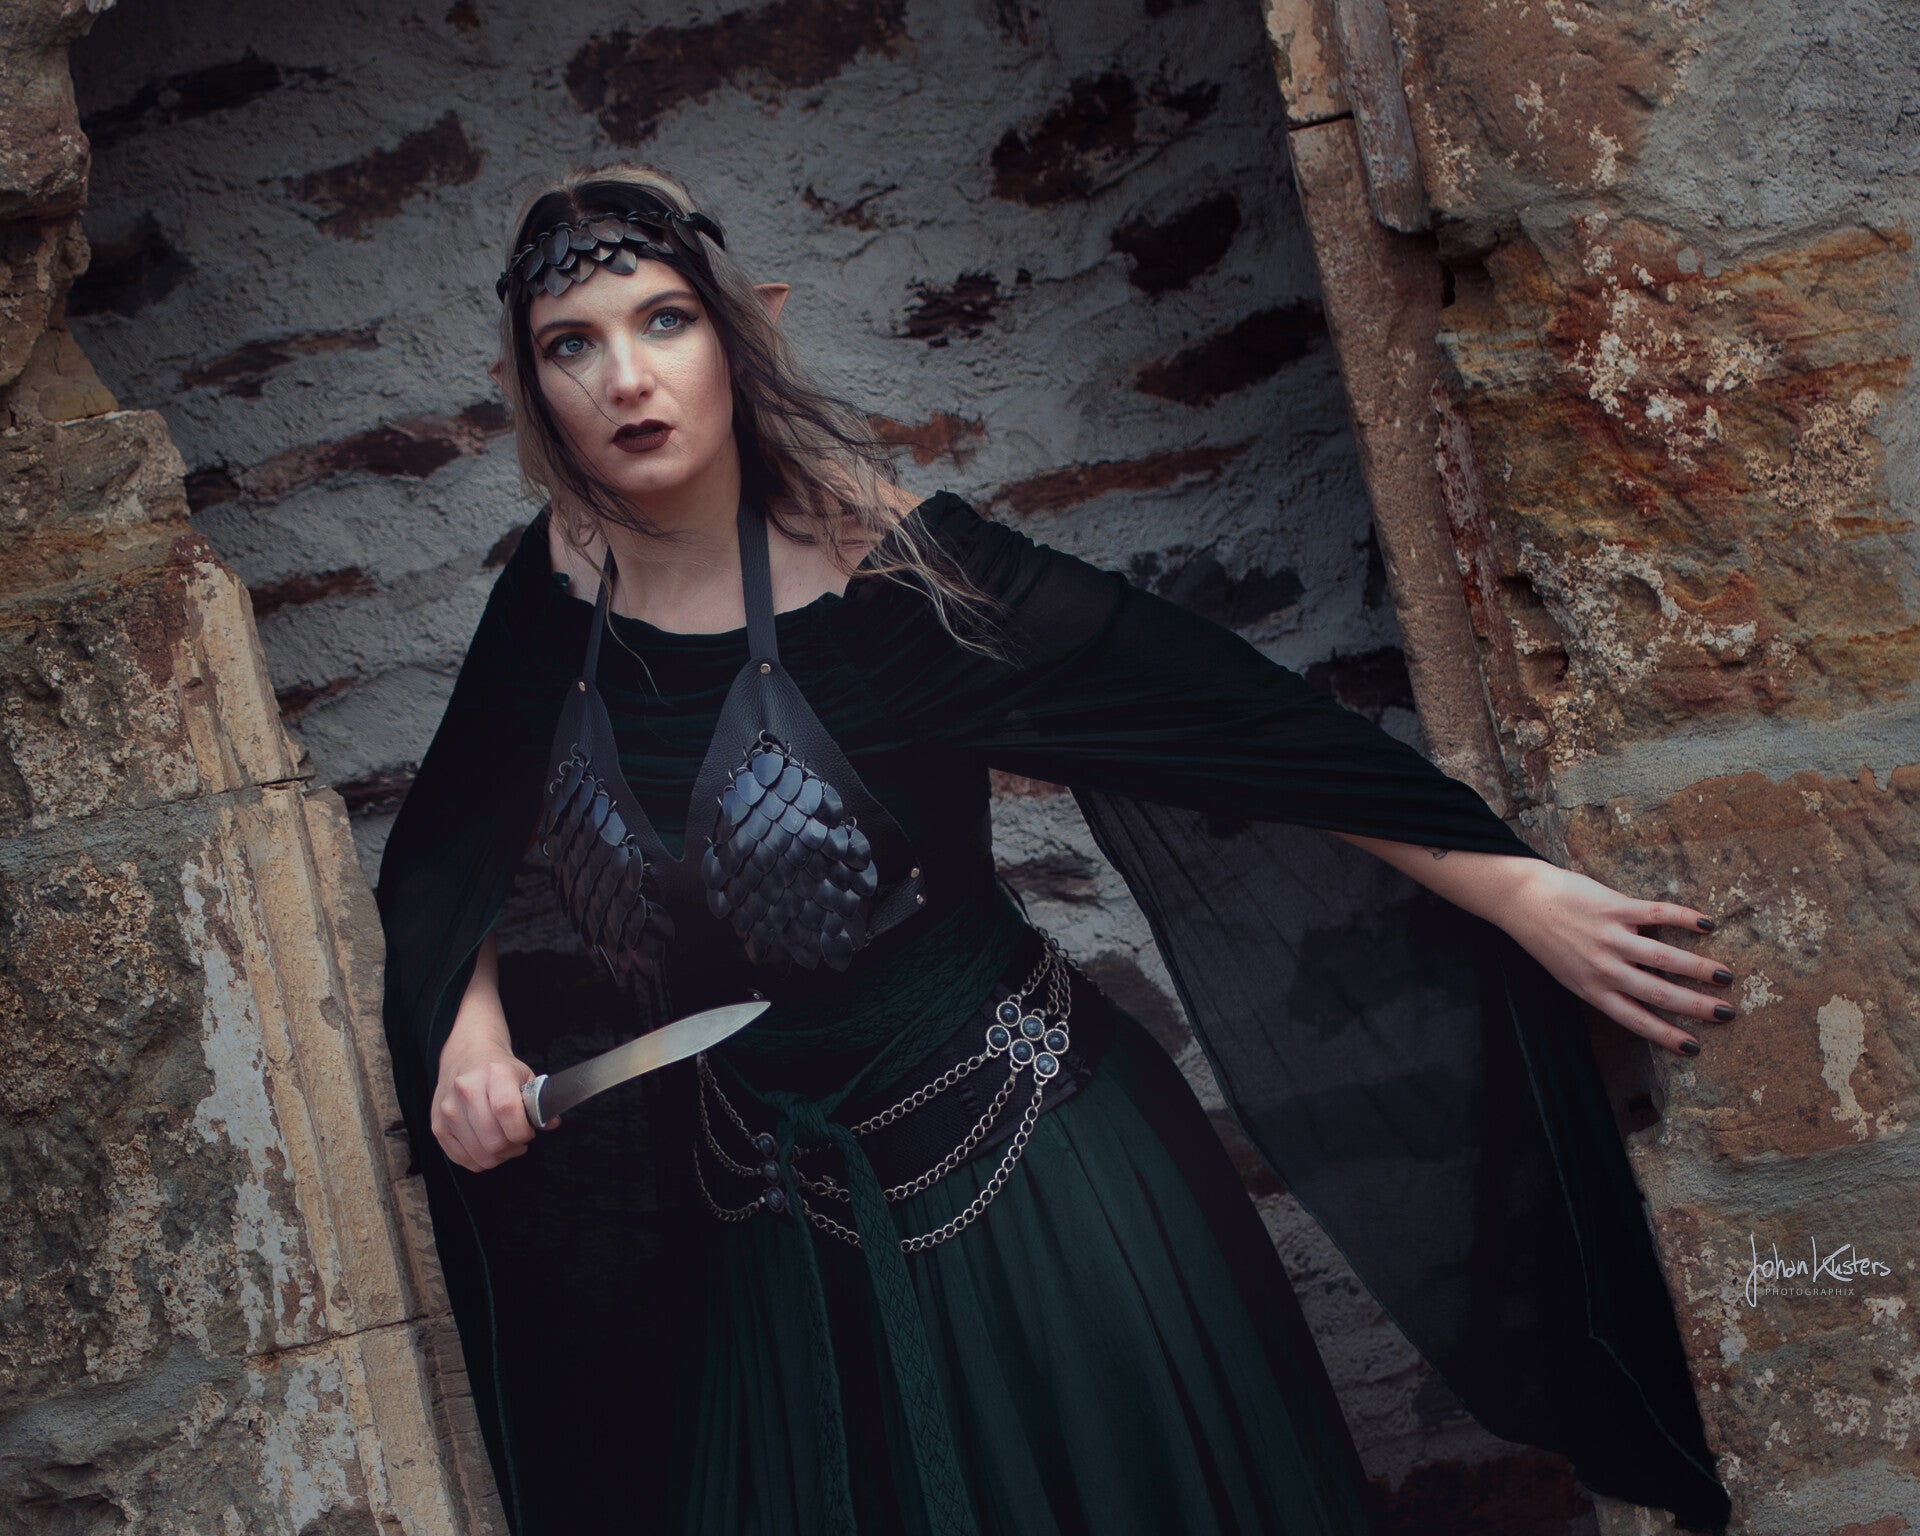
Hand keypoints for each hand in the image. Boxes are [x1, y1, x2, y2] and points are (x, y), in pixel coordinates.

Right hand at [431, 1036, 548, 1171]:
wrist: (467, 1056)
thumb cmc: (499, 1070)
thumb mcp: (525, 1076)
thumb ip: (540, 1102)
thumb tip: (551, 1123)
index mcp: (493, 1075)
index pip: (507, 1111)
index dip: (523, 1131)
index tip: (529, 1131)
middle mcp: (466, 1091)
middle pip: (493, 1141)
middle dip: (513, 1147)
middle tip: (518, 1139)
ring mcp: (448, 1110)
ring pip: (479, 1155)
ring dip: (498, 1156)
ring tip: (504, 1142)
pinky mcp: (438, 1126)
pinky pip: (461, 1159)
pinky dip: (479, 1160)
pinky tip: (487, 1147)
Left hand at [1499, 863, 1734, 1054]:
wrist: (1522, 900)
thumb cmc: (1549, 940)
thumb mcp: (1571, 974)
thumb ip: (1604, 986)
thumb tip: (1645, 998)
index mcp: (1592, 989)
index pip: (1635, 1019)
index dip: (1666, 1035)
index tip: (1695, 1048)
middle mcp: (1603, 967)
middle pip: (1657, 993)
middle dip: (1695, 1007)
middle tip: (1727, 1014)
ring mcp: (1609, 937)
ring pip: (1662, 957)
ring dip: (1697, 969)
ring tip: (1725, 976)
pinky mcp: (1614, 907)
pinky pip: (1657, 914)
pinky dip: (1684, 919)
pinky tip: (1707, 925)